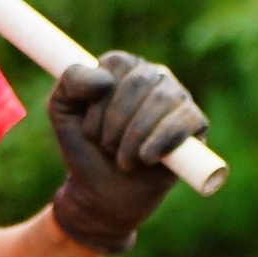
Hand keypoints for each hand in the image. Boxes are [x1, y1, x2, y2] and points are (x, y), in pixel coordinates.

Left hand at [46, 50, 206, 254]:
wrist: (102, 192)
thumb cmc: (84, 148)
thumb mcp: (61, 110)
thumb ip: (71, 82)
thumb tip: (105, 79)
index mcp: (123, 67)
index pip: (117, 64)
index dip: (99, 102)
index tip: (89, 130)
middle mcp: (153, 76)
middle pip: (140, 82)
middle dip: (116, 122)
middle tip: (107, 148)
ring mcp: (177, 98)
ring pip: (163, 100)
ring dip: (134, 137)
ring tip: (123, 160)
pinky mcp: (195, 124)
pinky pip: (186, 120)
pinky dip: (162, 141)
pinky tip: (147, 158)